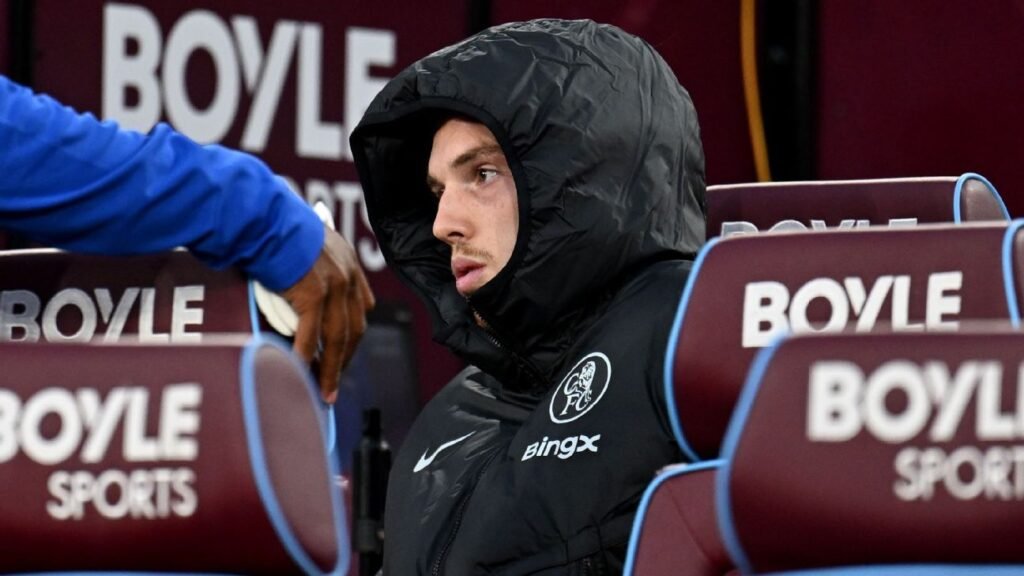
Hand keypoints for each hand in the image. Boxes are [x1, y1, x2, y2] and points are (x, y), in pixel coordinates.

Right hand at [282, 225, 374, 402]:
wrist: (264, 218)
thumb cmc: (275, 230)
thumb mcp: (307, 246)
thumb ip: (312, 270)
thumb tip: (300, 300)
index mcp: (349, 264)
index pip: (361, 308)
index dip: (353, 334)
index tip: (344, 353)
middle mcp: (348, 276)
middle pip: (354, 329)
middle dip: (345, 359)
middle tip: (333, 383)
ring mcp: (334, 286)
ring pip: (338, 338)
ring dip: (330, 368)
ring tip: (322, 391)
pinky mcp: (315, 294)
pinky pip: (311, 335)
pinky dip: (306, 356)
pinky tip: (299, 371)